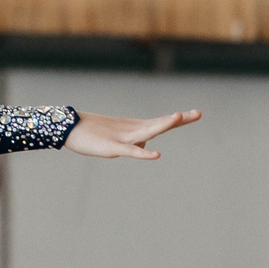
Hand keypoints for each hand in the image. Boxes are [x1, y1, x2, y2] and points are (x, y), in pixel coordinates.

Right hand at [64, 107, 200, 158]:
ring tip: (178, 117)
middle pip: (160, 123)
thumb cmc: (94, 134)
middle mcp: (134, 130)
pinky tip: (156, 154)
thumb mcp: (119, 141)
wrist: (70, 128)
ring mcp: (124, 138)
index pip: (162, 122)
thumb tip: (147, 145)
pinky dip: (144, 153)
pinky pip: (131, 151)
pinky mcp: (113, 148)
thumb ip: (135, 142)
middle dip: (179, 119)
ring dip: (162, 125)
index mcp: (137, 128)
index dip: (180, 119)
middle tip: (198, 113)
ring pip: (147, 132)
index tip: (197, 113)